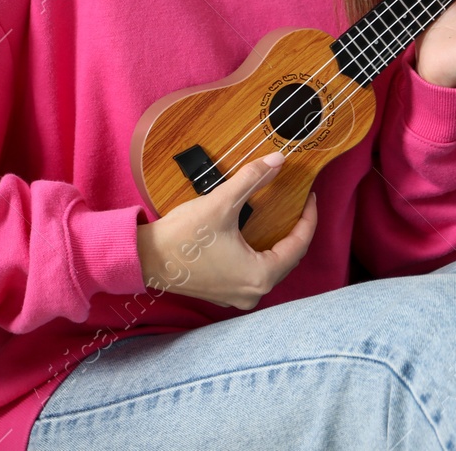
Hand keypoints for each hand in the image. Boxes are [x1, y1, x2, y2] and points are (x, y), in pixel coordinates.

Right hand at [136, 153, 317, 309]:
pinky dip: (259, 252)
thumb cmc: (182, 237)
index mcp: (260, 276)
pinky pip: (253, 271)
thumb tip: (277, 161)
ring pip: (271, 266)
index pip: (298, 245)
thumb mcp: (221, 203)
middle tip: (296, 204)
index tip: (309, 196)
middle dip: (294, 230)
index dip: (307, 218)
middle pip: (287, 258)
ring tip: (279, 216)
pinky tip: (255, 233)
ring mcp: (238, 295)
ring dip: (276, 241)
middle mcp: (253, 292)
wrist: (146, 259)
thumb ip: (252, 180)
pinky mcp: (224, 292)